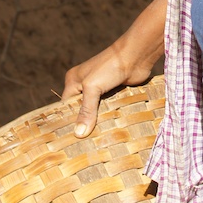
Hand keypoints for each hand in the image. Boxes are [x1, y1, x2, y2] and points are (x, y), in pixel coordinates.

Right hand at [62, 0, 166, 136]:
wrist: (136, 56)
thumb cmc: (110, 67)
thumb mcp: (93, 87)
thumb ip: (86, 110)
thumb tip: (79, 134)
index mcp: (73, 81)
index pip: (66, 106)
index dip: (68, 122)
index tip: (69, 141)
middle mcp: (85, 86)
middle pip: (82, 110)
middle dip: (84, 125)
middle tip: (83, 147)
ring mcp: (101, 90)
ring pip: (96, 112)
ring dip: (98, 123)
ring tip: (95, 144)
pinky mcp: (115, 93)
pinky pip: (109, 109)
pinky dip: (110, 118)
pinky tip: (110, 132)